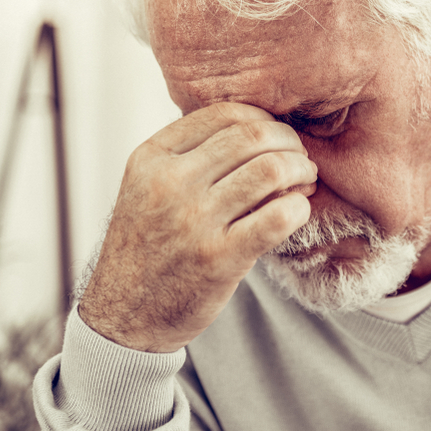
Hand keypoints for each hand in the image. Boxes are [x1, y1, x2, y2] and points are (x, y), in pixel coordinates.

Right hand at [77, 102, 315, 351]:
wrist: (124, 316)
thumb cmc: (147, 248)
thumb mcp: (145, 188)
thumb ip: (185, 156)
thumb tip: (251, 125)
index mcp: (152, 158)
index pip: (224, 114)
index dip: (264, 120)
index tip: (277, 137)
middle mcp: (170, 183)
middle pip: (252, 137)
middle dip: (289, 142)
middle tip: (301, 158)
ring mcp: (194, 221)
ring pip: (270, 170)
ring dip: (300, 171)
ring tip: (305, 182)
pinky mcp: (219, 259)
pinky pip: (279, 217)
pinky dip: (299, 208)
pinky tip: (299, 212)